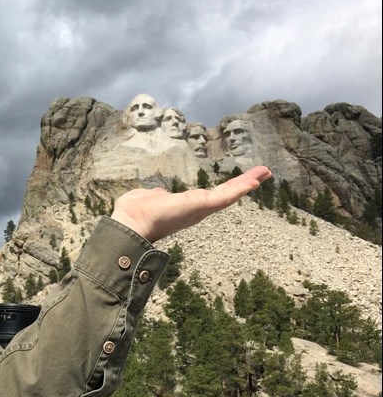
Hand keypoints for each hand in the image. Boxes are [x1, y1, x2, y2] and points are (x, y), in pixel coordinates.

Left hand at [110, 166, 272, 242]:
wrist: (131, 224)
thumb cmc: (133, 213)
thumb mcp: (148, 197)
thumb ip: (156, 195)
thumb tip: (158, 193)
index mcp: (185, 206)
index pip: (209, 195)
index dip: (225, 188)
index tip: (240, 181)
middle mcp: (196, 209)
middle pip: (225, 194)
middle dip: (243, 183)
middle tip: (262, 173)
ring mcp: (201, 209)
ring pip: (229, 194)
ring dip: (248, 182)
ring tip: (265, 171)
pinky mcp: (202, 206)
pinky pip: (226, 196)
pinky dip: (241, 187)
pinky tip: (256, 178)